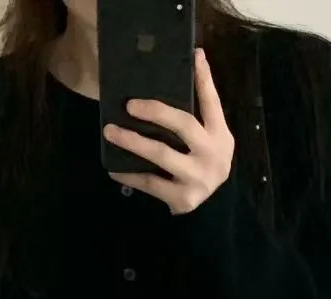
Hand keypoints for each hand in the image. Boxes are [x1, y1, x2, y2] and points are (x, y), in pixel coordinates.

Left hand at [106, 49, 234, 216]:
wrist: (212, 211)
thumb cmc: (203, 166)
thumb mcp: (210, 140)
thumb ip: (198, 115)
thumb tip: (187, 68)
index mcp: (220, 136)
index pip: (212, 102)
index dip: (204, 78)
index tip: (194, 56)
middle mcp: (212, 155)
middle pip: (183, 124)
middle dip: (155, 111)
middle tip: (129, 105)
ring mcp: (197, 178)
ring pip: (161, 154)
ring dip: (133, 141)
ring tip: (111, 131)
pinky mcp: (182, 198)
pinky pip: (149, 182)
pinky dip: (129, 174)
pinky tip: (113, 167)